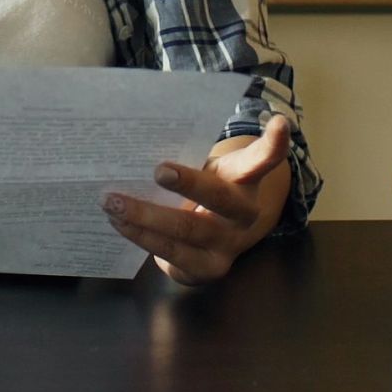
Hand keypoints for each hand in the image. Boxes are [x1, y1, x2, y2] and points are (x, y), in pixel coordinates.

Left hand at [101, 114, 293, 286]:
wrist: (218, 239)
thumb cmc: (205, 190)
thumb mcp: (208, 169)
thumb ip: (190, 157)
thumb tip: (136, 144)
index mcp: (244, 179)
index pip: (260, 160)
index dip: (272, 145)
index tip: (280, 122)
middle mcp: (242, 214)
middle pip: (218, 197)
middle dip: (188, 183)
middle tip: (159, 169)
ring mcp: (227, 246)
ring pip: (186, 231)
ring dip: (144, 216)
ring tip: (112, 202)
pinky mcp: (207, 269)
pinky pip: (170, 254)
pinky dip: (140, 236)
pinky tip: (118, 224)